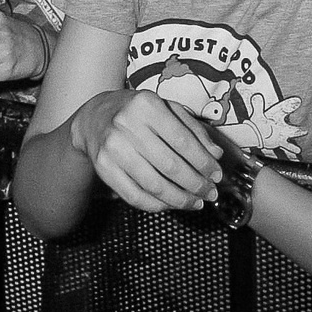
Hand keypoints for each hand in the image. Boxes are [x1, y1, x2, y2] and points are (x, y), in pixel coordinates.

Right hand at [68, 88, 222, 211]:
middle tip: (210, 192)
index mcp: (146, 105)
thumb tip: (215, 154)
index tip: (216, 175)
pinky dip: (156, 205)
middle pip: (170, 166)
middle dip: (196, 184)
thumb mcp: (166, 108)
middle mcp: (127, 125)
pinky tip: (170, 204)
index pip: (183, 141)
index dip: (204, 163)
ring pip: (153, 185)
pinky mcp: (104, 168)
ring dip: (179, 199)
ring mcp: (113, 148)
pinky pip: (134, 196)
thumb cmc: (136, 112)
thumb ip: (193, 129)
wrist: (94, 117)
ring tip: (195, 202)